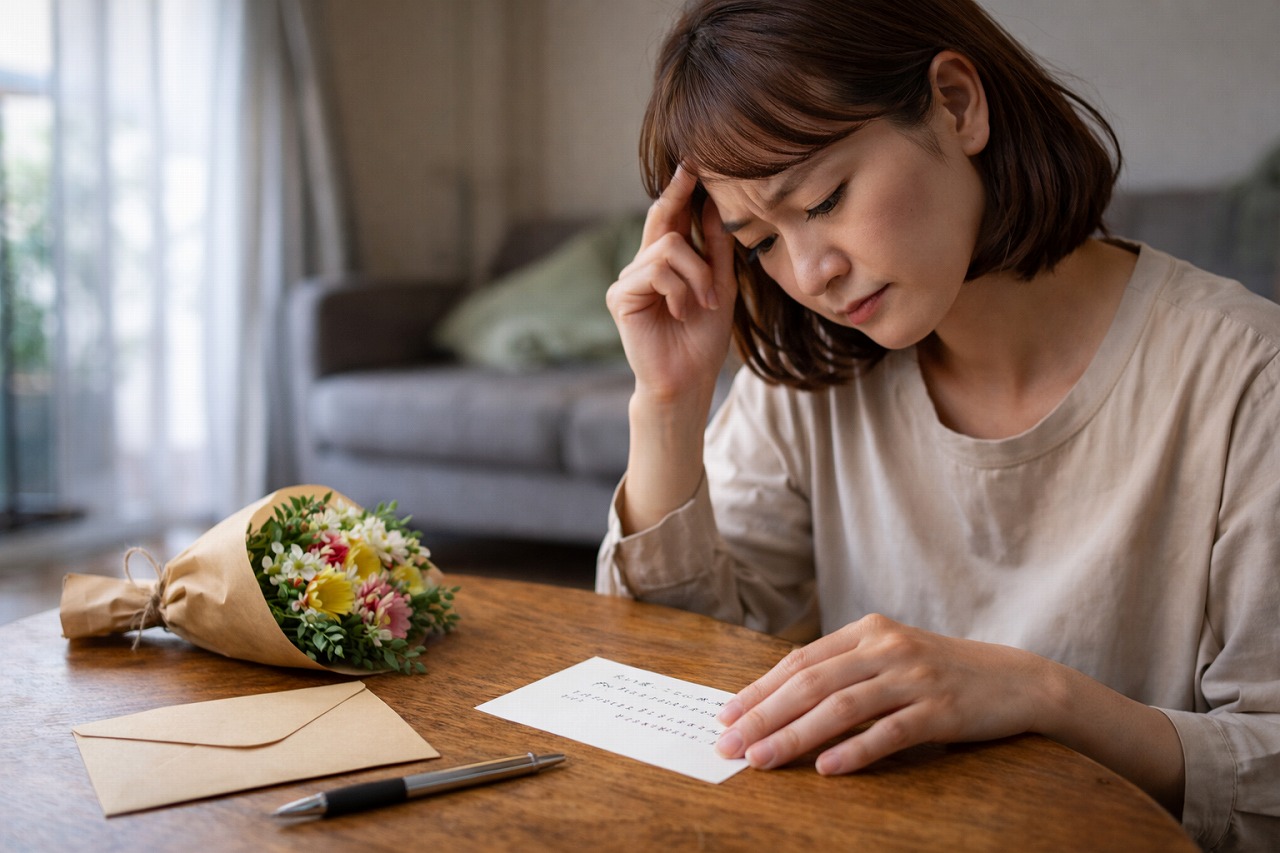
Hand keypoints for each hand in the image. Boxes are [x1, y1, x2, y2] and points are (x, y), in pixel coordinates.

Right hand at [606, 165, 738, 404]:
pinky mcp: (620, 296)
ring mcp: (628, 280)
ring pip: (668, 248)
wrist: (688, 380)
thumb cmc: (703, 340)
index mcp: (665, 264)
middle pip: (662, 220)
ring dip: (697, 275)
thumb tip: (713, 205)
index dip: (679, 191)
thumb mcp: (720, 286)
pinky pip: (656, 270)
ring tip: (703, 303)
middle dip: (679, 196)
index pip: (670, 219)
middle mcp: (642, 266)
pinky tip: (682, 311)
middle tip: (692, 171)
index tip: (691, 163)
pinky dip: (680, 290)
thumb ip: (716, 248)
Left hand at [715, 614, 1047, 774]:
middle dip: (764, 715)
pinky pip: (889, 732)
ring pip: (842, 707)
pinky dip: (855, 751)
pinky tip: (826, 769)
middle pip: (812, 683)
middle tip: (730, 744)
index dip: (760, 689)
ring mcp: (914, 677)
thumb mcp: (891, 656)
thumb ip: (845, 669)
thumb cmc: (942, 672)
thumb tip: (780, 700)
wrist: (1018, 680)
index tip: (726, 715)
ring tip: (762, 760)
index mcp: (868, 630)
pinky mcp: (940, 709)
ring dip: (795, 735)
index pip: (801, 661)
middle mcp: (887, 647)